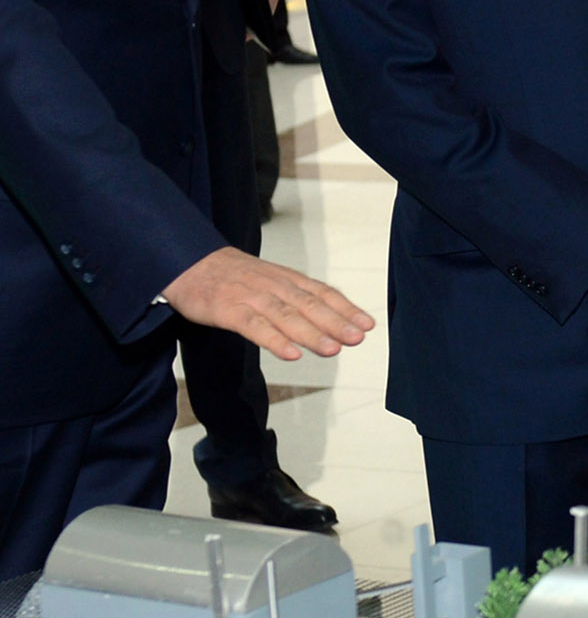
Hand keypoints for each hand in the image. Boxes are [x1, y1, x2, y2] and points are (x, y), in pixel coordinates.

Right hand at [162, 247, 372, 359]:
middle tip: (357, 338)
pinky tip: (291, 354)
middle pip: (310, 305)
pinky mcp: (229, 309)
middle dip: (336, 322)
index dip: (346, 309)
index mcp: (287, 279)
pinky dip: (274, 340)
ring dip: (311, 334)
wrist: (190, 263)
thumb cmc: (234, 276)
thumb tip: (329, 320)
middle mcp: (274, 286)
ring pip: (286, 316)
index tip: (367, 325)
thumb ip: (297, 298)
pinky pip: (254, 326)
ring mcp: (251, 297)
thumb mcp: (271, 280)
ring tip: (332, 350)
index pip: (323, 294)